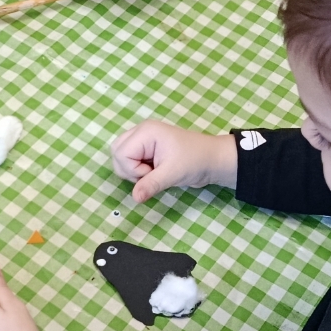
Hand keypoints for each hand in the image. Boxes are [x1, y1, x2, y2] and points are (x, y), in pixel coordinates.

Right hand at [111, 120, 238, 201]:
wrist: (214, 160)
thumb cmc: (196, 161)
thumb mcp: (173, 174)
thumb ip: (151, 184)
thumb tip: (135, 198)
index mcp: (145, 132)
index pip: (121, 153)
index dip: (133, 169)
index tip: (153, 173)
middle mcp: (141, 132)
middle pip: (116, 152)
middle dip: (129, 169)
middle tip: (151, 174)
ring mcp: (143, 140)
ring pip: (121, 157)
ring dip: (133, 171)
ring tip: (153, 173)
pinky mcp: (147, 150)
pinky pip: (131, 160)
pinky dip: (138, 171)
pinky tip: (153, 172)